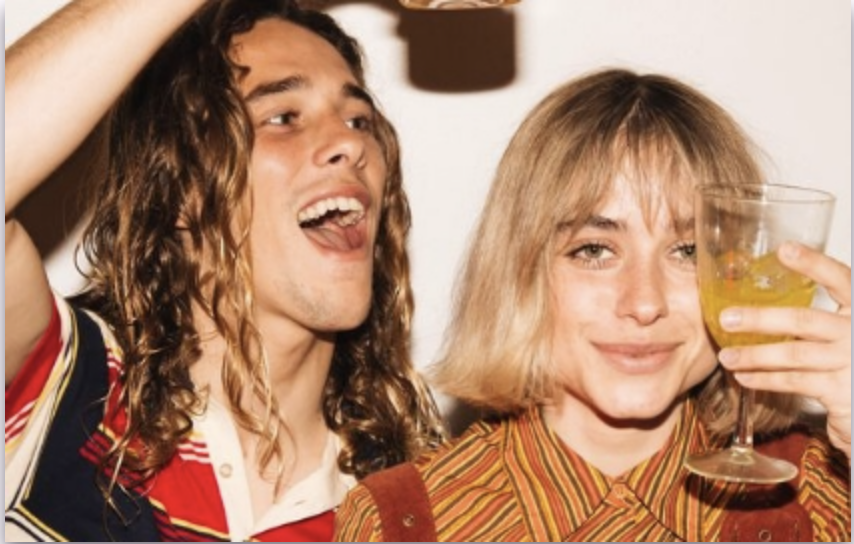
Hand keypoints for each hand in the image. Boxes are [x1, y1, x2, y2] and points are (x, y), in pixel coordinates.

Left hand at [716, 242, 850, 458]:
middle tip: (726, 318)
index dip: (813, 264)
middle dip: (760, 319)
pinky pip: (795, 381)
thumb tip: (759, 306)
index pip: (840, 279)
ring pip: (794, 354)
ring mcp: (851, 361)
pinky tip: (745, 376)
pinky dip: (765, 379)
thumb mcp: (841, 331)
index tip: (784, 249)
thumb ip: (816, 319)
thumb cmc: (850, 361)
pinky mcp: (842, 391)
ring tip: (726, 356)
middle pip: (804, 320)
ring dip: (755, 355)